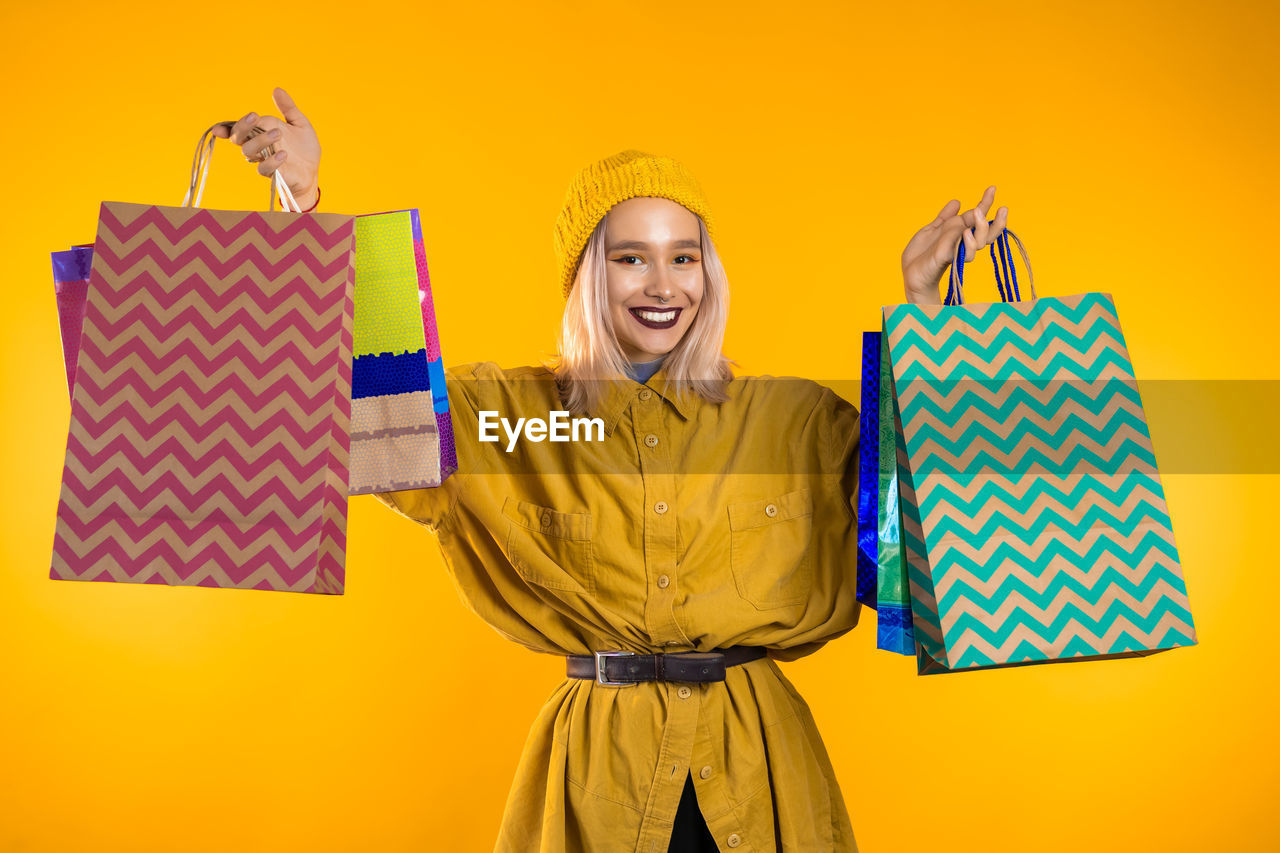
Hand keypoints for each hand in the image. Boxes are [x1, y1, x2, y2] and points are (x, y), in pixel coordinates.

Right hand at [212, 87, 320, 209]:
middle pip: (238, 138)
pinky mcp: (273, 173)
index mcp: (260, 131)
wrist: (313, 170)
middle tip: (254, 117)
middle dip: (243, 127)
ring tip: (278, 134)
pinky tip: (284, 154)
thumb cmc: (304, 148)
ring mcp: (263, 159)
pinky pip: (264, 168)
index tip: (218, 129)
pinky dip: (272, 161)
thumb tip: (277, 90)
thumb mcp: (300, 123)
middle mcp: (258, 145)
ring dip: (261, 140)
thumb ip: (288, 108)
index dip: (224, 128)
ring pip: (249, 151)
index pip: (238, 129)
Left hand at [901, 186, 1007, 304]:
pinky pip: (965, 253)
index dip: (986, 203)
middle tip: (997, 208)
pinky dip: (968, 243)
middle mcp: (962, 241)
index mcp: (959, 231)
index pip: (978, 217)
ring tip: (978, 213)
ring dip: (982, 228)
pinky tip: (965, 233)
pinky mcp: (947, 259)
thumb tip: (957, 202)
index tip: (992, 188)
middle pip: (987, 233)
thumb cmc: (921, 254)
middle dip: (996, 222)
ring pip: (980, 242)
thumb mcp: (932, 229)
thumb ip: (945, 217)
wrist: (910, 272)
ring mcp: (956, 250)